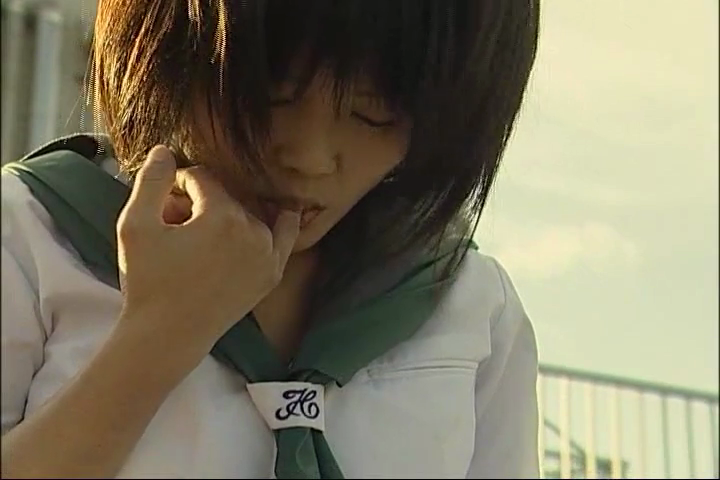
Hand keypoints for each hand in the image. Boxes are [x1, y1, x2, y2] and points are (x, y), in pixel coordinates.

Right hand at [115, 145, 299, 357]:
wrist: (168, 335)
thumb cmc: (148, 282)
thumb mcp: (134, 226)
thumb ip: (151, 182)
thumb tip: (165, 150)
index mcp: (222, 216)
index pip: (202, 179)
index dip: (178, 184)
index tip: (163, 200)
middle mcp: (253, 231)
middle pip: (224, 197)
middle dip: (199, 202)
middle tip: (174, 223)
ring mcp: (267, 254)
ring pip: (247, 214)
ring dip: (225, 215)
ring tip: (198, 236)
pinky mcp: (271, 274)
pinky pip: (285, 236)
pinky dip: (281, 222)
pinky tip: (281, 211)